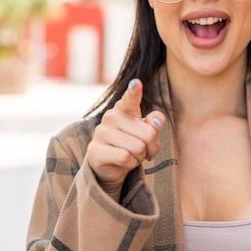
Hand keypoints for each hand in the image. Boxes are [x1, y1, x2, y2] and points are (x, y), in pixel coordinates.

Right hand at [87, 78, 164, 200]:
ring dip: (140, 157)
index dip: (134, 91)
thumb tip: (155, 121)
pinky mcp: (95, 151)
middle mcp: (110, 117)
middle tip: (142, 150)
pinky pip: (125, 158)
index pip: (130, 99)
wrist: (111, 167)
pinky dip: (130, 164)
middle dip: (150, 147)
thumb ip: (154, 124)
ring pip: (138, 147)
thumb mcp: (146, 133)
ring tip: (132, 155)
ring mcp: (100, 133)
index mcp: (123, 109)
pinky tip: (123, 163)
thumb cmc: (131, 145)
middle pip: (148, 134)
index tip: (137, 83)